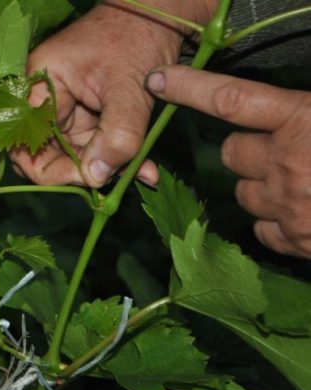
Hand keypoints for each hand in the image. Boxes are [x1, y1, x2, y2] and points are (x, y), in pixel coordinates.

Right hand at [12, 0, 214, 186]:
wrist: (163, 13)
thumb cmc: (139, 37)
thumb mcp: (129, 89)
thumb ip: (116, 136)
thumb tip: (96, 178)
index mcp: (40, 85)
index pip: (27, 143)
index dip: (51, 170)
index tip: (89, 180)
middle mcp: (46, 98)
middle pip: (50, 153)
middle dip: (84, 172)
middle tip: (115, 181)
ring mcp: (68, 107)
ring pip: (78, 154)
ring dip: (109, 167)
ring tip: (143, 172)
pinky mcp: (89, 113)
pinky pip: (97, 145)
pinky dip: (119, 157)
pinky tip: (144, 168)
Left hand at [146, 65, 310, 258]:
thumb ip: (308, 111)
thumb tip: (287, 111)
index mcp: (306, 121)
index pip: (232, 99)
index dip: (191, 88)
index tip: (159, 80)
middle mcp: (288, 164)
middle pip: (231, 154)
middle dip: (247, 151)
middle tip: (280, 149)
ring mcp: (291, 207)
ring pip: (243, 193)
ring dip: (261, 186)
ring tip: (299, 183)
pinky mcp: (298, 242)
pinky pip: (262, 230)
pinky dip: (275, 223)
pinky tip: (302, 215)